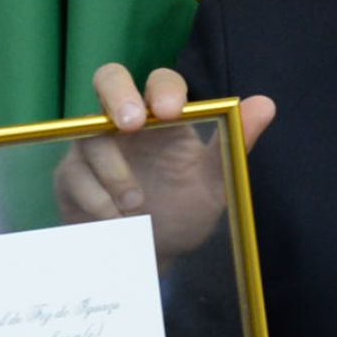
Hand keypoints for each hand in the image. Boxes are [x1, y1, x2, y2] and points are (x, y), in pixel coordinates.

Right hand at [54, 63, 277, 254]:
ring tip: (136, 206)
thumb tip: (266, 103)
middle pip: (108, 78)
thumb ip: (234, 144)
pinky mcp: (70, 177)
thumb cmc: (184, 211)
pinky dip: (98, 199)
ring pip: (90, 135)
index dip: (163, 88)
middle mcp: (125, 124)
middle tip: (131, 125)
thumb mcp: (215, 183)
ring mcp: (92, 148)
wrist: (152, 258)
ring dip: (114, 171)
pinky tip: (116, 222)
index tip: (173, 110)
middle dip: (117, 95)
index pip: (160, 82)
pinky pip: (75, 176)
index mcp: (163, 118)